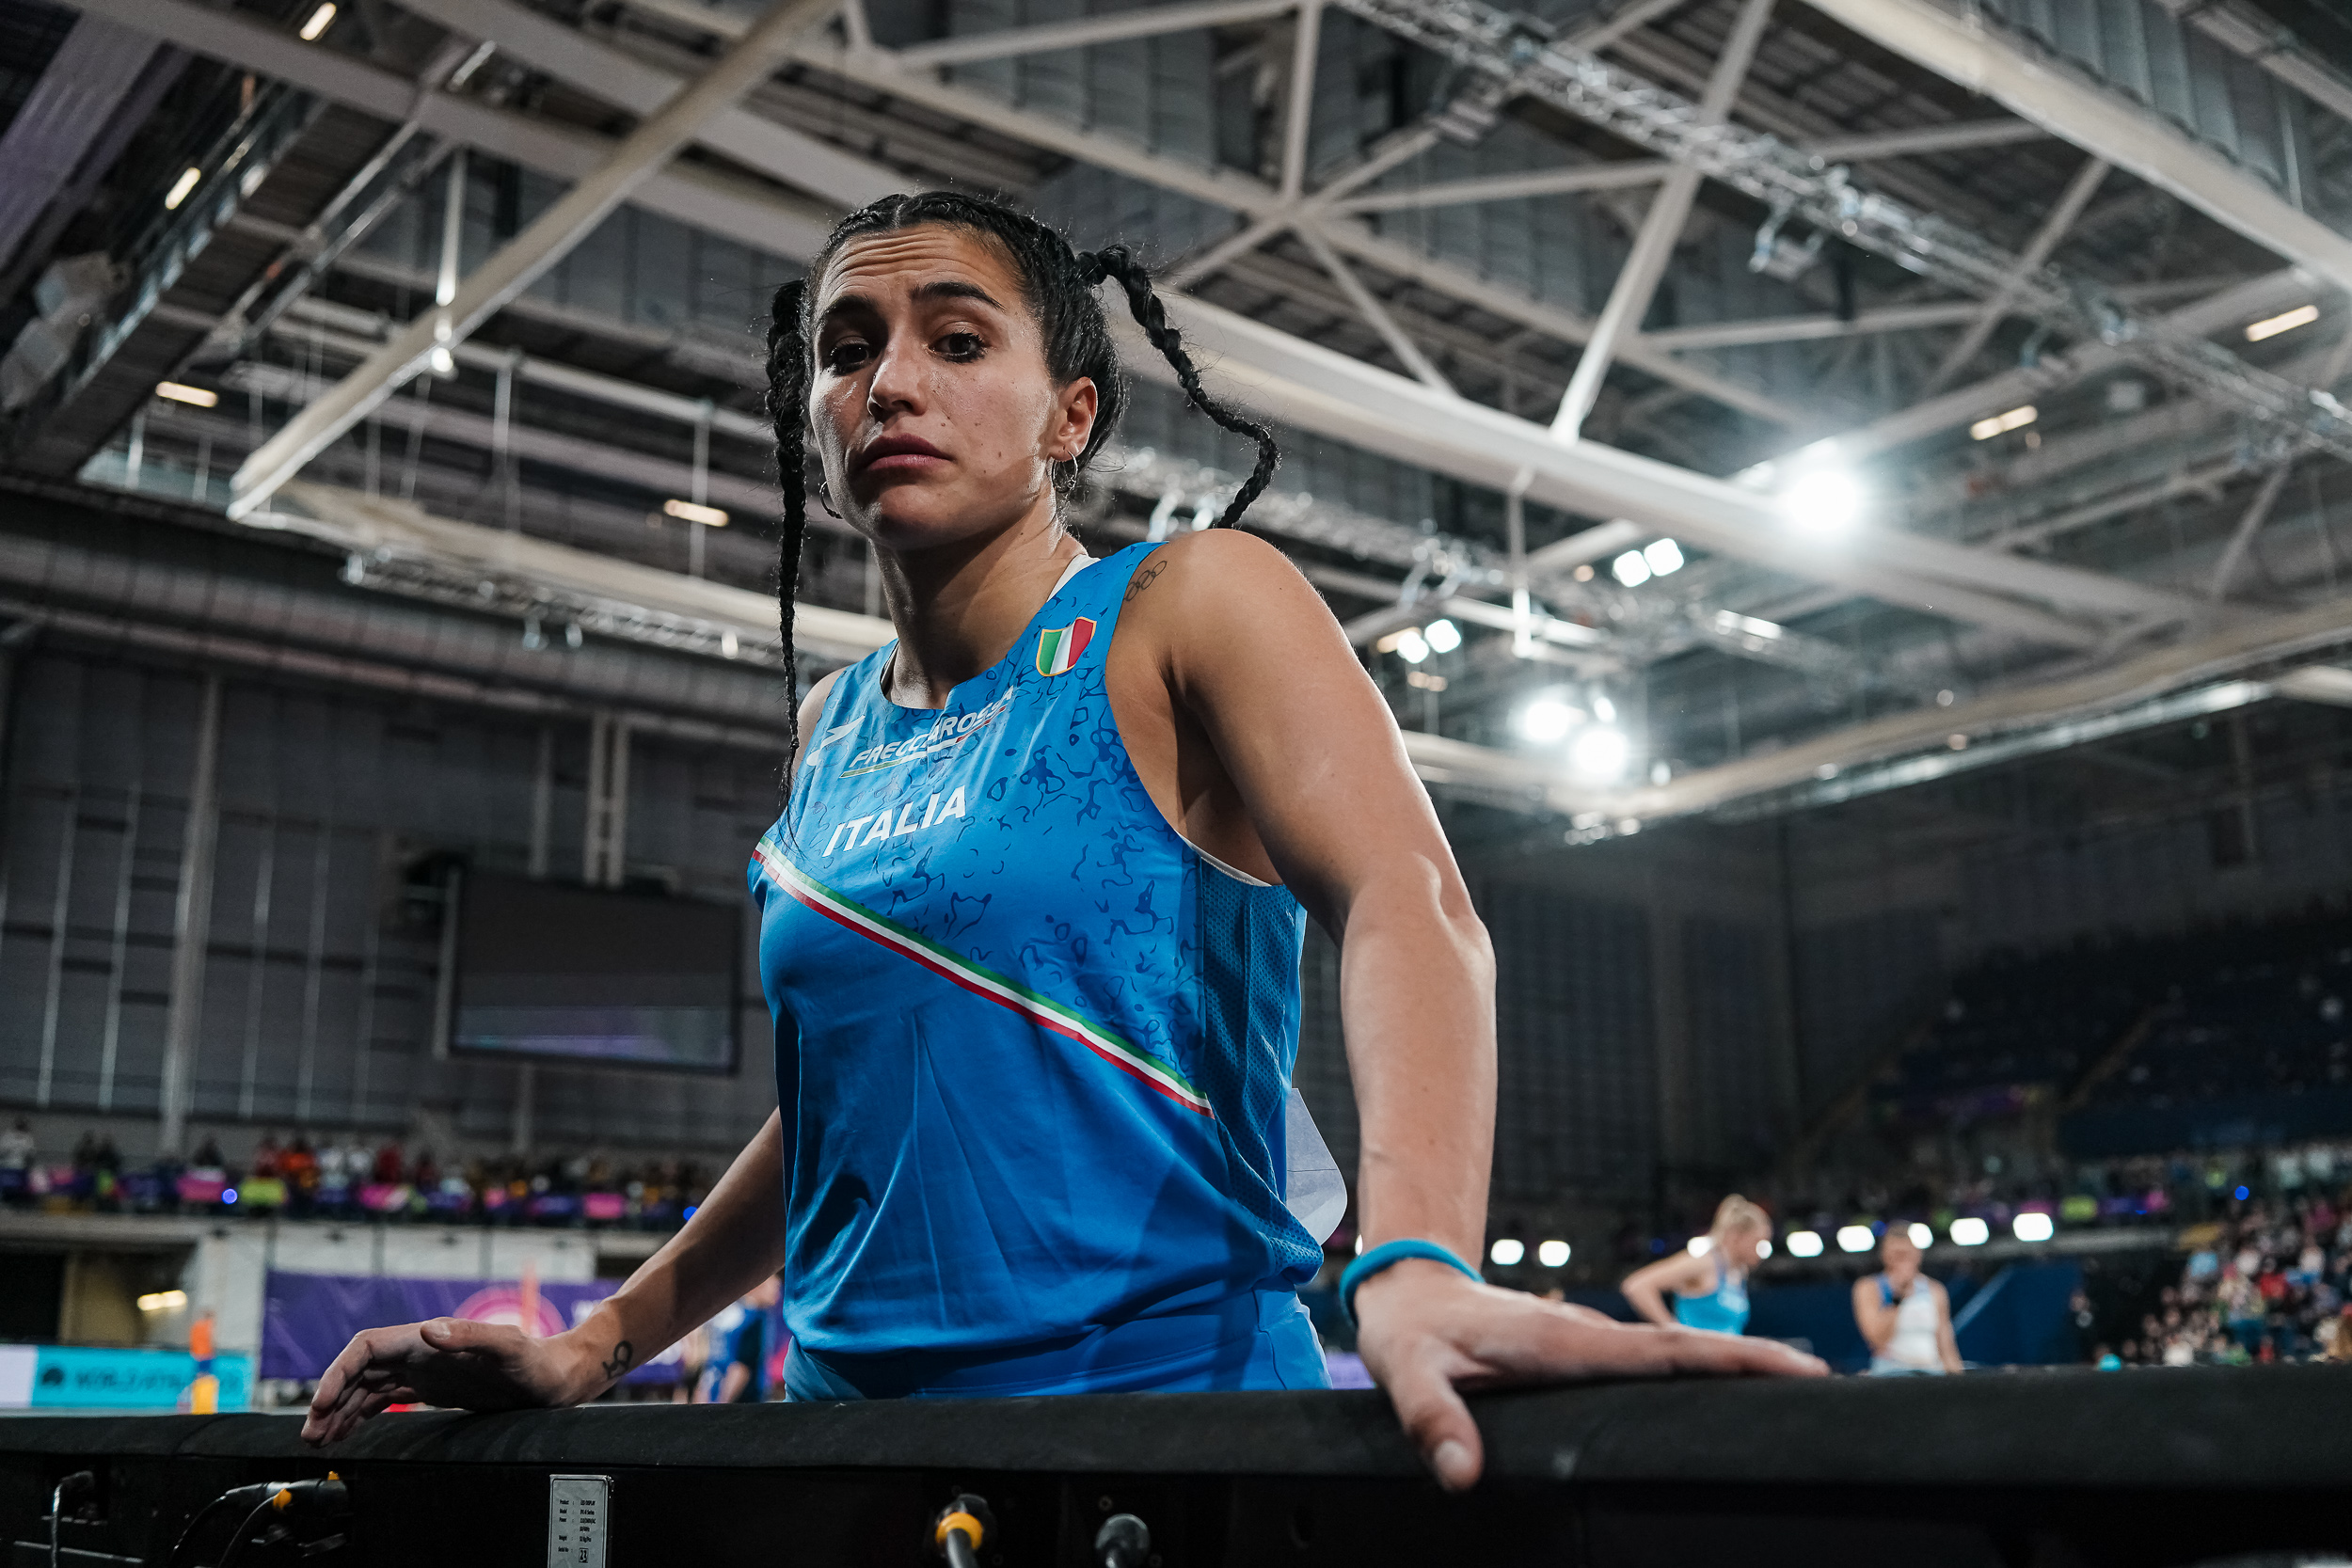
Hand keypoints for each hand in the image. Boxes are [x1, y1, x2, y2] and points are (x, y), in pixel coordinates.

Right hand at [301, 1319, 603, 1445]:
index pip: (367, 1348)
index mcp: (429, 1340)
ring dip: (340, 1411)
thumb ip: (472, 1337)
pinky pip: (385, 1399)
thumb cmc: (536, 1362)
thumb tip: (429, 1329)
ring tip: (319, 1440)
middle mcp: (421, 1351)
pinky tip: (347, 1433)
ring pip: (367, 1387)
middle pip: (359, 1371)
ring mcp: (425, 1370)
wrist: (555, 1378)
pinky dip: (360, 1415)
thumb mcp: (508, 1348)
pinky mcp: (432, 1388)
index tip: (323, 1405)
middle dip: (331, 1400)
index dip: (338, 1373)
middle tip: (312, 1436)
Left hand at [1352, 1259, 1827, 1491]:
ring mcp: (1592, 1342)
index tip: (1795, 1369)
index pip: (1661, 1353)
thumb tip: (1463, 1476)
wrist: (1407, 1286)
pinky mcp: (1587, 1352)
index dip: (1729, 1361)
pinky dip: (1702, 1373)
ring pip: (1678, 1356)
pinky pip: (1656, 1364)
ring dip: (1738, 1368)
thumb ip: (1433, 1423)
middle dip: (1760, 1364)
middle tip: (1832, 1388)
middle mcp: (1589, 1336)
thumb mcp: (1407, 1375)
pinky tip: (1731, 1402)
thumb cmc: (1410, 1334)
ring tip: (1807, 1395)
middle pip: (1691, 1351)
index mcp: (1561, 1341)